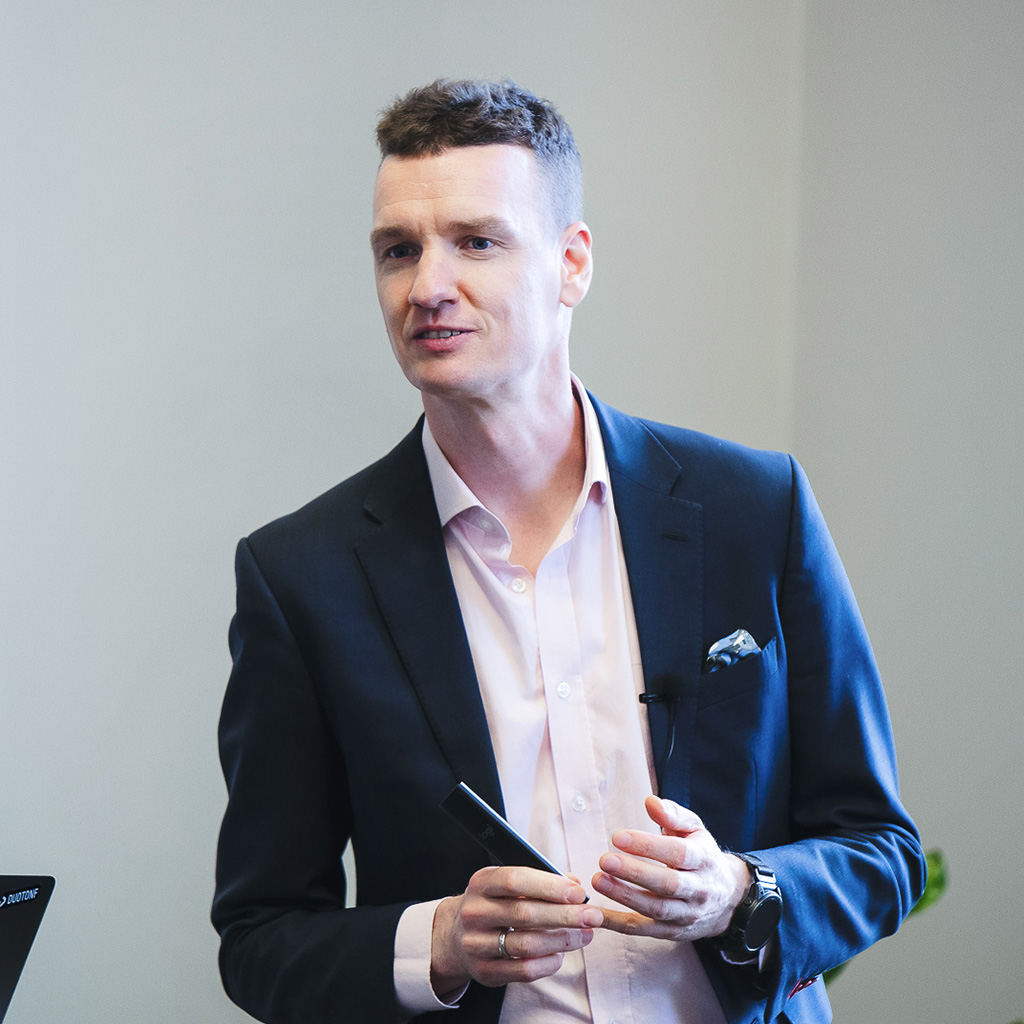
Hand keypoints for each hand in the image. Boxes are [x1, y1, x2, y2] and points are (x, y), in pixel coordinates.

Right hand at [430, 866, 602, 994]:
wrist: (455, 935)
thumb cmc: (493, 903)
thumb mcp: (508, 883)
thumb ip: (541, 880)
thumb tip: (575, 884)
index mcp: (482, 883)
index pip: (516, 880)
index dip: (550, 886)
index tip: (579, 893)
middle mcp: (475, 912)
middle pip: (525, 914)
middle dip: (565, 915)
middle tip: (593, 916)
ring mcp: (476, 944)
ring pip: (526, 944)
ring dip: (562, 940)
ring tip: (585, 936)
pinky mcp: (484, 972)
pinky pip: (523, 970)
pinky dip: (548, 963)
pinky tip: (561, 954)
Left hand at [592, 795, 748, 941]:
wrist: (728, 899)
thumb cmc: (702, 856)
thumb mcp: (695, 830)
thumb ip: (673, 815)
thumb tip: (650, 802)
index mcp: (704, 860)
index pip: (677, 853)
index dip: (648, 846)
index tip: (618, 837)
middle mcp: (699, 889)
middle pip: (667, 884)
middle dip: (635, 873)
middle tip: (605, 860)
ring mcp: (686, 914)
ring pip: (656, 909)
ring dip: (624, 897)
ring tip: (598, 880)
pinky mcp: (672, 932)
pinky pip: (643, 930)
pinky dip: (618, 924)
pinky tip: (596, 914)